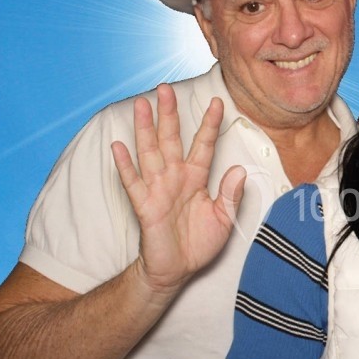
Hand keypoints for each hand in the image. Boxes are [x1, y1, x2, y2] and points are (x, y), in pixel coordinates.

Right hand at [111, 84, 246, 293]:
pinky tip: (118, 146)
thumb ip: (230, 195)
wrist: (175, 270)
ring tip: (141, 104)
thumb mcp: (223, 220)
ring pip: (150, 152)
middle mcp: (175, 177)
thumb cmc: (198, 244)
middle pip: (171, 139)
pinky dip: (124, 165)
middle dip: (169, 114)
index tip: (219, 103)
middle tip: (166, 88)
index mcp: (196, 178)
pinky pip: (133, 182)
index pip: (204, 145)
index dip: (211, 124)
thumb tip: (240, 170)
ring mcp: (158, 189)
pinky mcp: (144, 205)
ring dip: (145, 128)